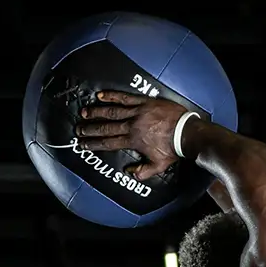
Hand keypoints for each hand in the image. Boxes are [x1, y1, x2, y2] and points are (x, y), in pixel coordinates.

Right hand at [76, 90, 190, 180]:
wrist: (187, 132)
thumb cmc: (172, 150)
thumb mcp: (158, 166)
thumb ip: (142, 171)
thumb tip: (128, 172)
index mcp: (133, 141)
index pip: (109, 143)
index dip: (94, 143)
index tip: (83, 144)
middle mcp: (132, 126)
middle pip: (107, 127)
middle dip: (91, 129)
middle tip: (78, 129)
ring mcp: (138, 112)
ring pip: (113, 111)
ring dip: (97, 112)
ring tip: (84, 112)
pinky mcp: (144, 102)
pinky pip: (126, 97)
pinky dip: (113, 95)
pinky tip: (101, 94)